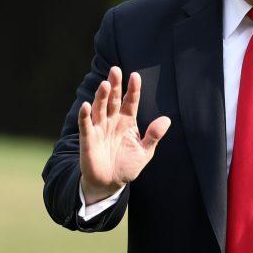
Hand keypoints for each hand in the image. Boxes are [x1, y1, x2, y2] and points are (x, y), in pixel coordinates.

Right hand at [78, 66, 170, 202]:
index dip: (133, 89)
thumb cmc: (127, 165)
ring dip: (101, 97)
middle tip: (115, 69)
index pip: (130, 102)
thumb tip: (167, 119)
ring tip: (105, 84)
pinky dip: (85, 116)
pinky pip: (86, 125)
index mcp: (127, 122)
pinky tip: (86, 105)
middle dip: (114, 85)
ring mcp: (99, 129)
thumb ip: (154, 135)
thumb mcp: (145, 152)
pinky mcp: (88, 139)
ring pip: (99, 109)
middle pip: (113, 100)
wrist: (110, 183)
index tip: (135, 76)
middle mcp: (112, 122)